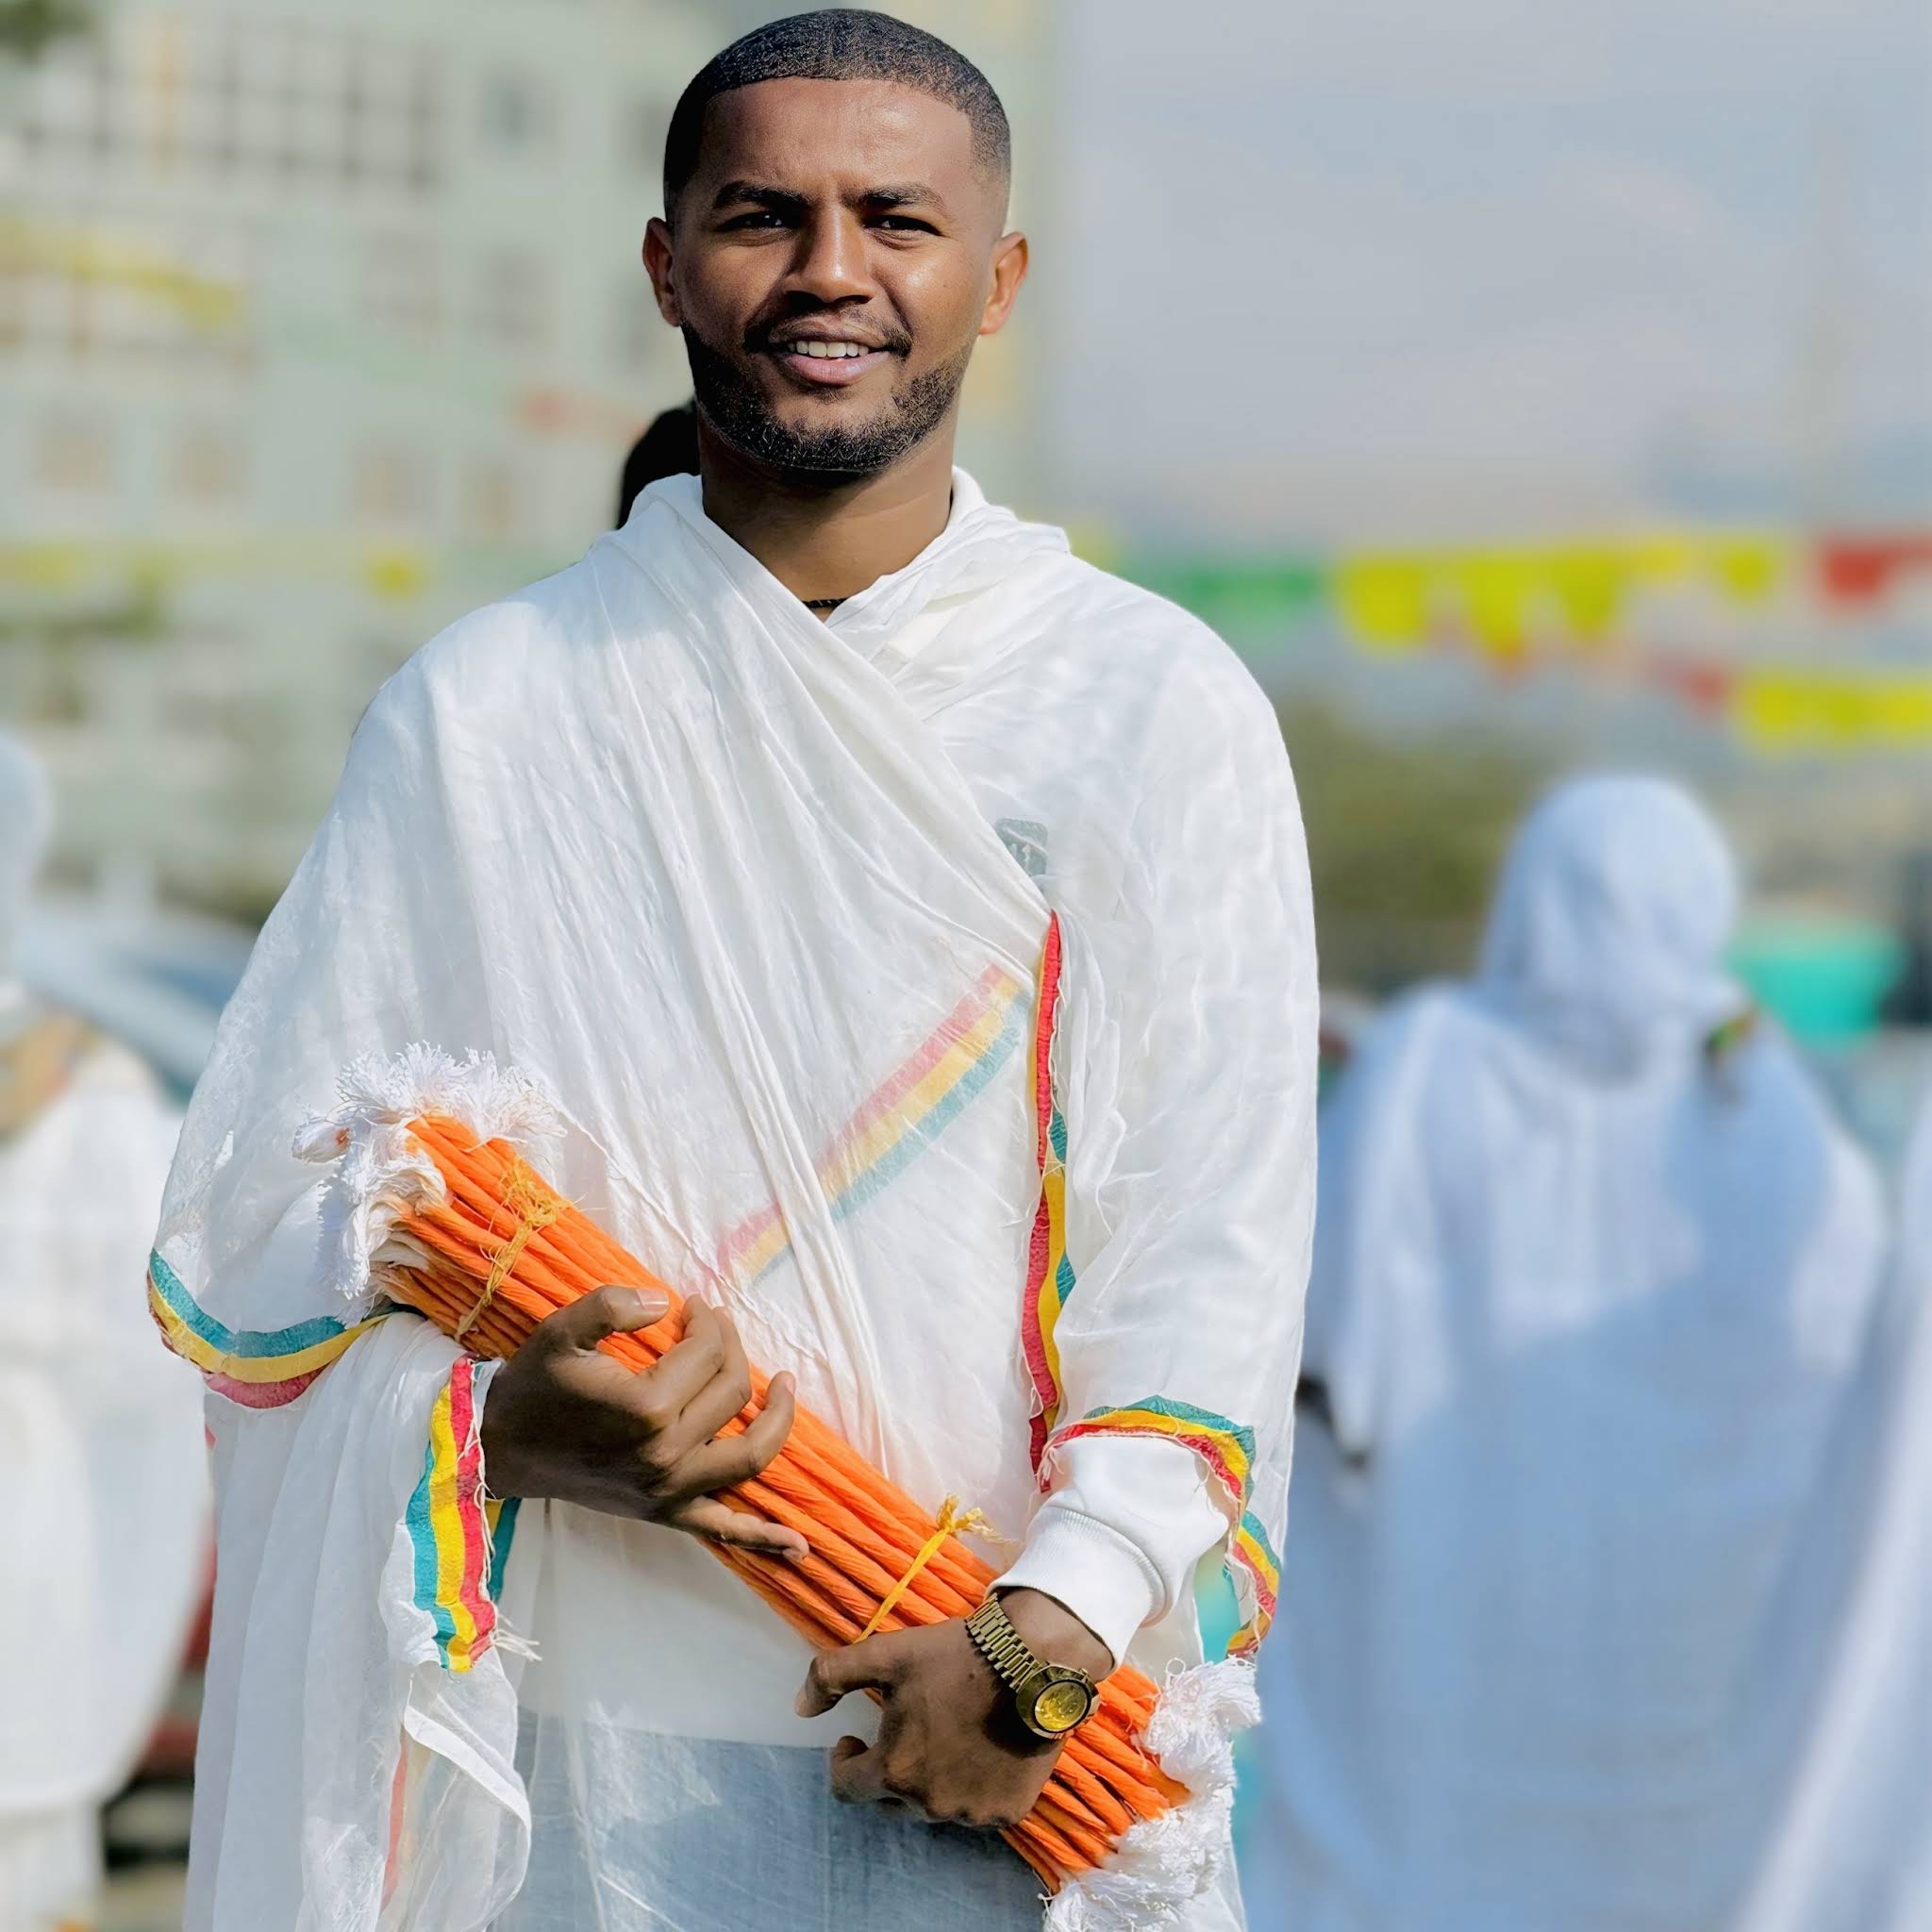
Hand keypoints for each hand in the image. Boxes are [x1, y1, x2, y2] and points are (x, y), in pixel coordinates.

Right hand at [478, 1287, 805, 1557]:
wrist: (502, 1449)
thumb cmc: (535, 1387)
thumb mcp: (561, 1331)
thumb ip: (612, 1305)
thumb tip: (665, 1302)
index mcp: (646, 1408)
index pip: (706, 1353)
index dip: (708, 1321)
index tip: (694, 1305)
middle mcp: (665, 1454)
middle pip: (732, 1393)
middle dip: (732, 1349)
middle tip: (716, 1326)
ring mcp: (669, 1490)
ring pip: (749, 1455)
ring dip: (778, 1421)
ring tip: (784, 1386)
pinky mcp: (665, 1514)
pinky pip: (725, 1530)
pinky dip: (764, 1538)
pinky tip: (800, 1546)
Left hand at [794, 1589, 1111, 1829]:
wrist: (1031, 1661)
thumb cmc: (954, 1656)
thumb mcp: (886, 1653)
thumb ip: (832, 1676)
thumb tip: (799, 1709)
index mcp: (894, 1770)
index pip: (847, 1789)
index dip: (843, 1762)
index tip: (854, 1740)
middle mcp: (928, 1803)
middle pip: (889, 1803)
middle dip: (885, 1774)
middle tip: (899, 1738)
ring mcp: (970, 1813)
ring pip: (933, 1808)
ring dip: (928, 1782)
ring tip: (942, 1742)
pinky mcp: (1007, 1812)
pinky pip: (975, 1810)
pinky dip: (969, 1789)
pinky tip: (977, 1754)